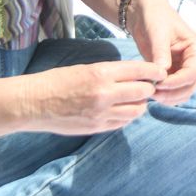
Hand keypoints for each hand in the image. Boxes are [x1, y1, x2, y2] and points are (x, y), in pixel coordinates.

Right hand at [23, 59, 165, 135]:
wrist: (34, 103)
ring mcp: (101, 113)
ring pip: (136, 111)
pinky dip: (126, 116)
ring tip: (134, 99)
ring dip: (139, 104)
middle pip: (143, 92)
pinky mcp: (97, 128)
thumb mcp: (87, 68)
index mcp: (102, 73)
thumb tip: (136, 76)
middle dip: (148, 88)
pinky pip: (122, 123)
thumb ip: (112, 73)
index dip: (154, 71)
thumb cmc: (58, 80)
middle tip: (148, 86)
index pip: (140, 70)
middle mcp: (104, 93)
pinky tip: (121, 110)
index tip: (161, 72)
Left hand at [123, 0, 195, 105]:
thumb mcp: (158, 33)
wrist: (144, 15)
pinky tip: (150, 91)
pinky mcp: (173, 75)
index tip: (158, 84)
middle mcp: (194, 62)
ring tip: (150, 92)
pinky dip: (164, 96)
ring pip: (182, 93)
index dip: (176, 82)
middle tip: (152, 93)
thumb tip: (162, 73)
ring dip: (169, 98)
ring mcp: (183, 70)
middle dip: (172, 93)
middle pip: (189, 87)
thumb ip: (161, 53)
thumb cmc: (155, 18)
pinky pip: (173, 92)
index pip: (192, 73)